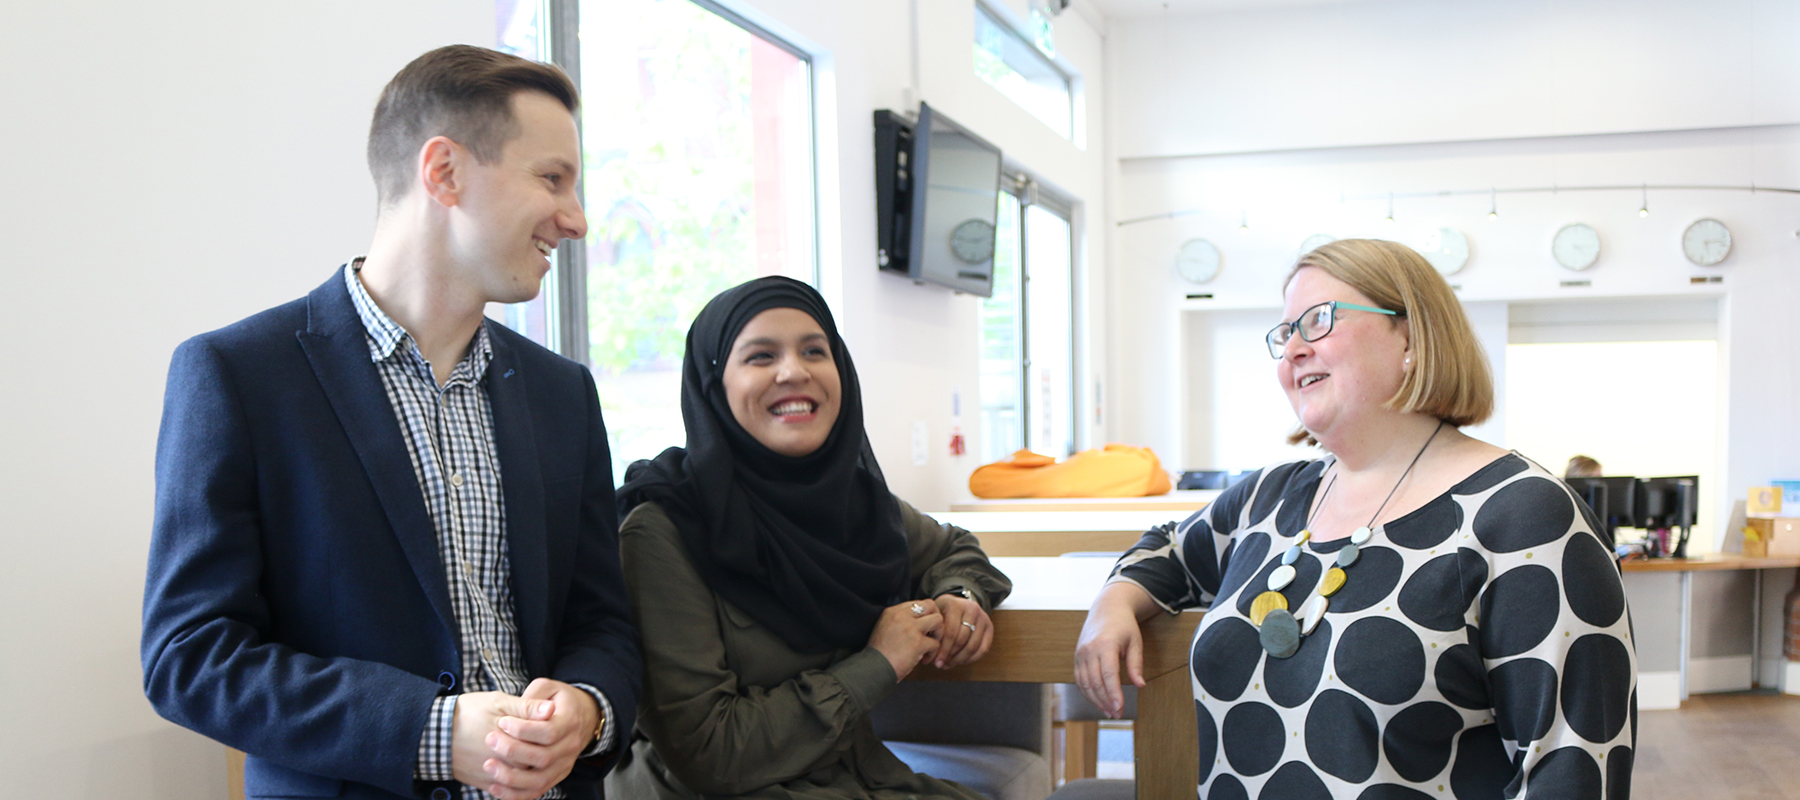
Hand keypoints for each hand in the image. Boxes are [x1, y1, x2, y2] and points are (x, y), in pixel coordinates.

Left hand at [451, 681, 597, 799]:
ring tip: (488, 766)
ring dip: (511, 777)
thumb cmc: (555, 700)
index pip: (549, 731)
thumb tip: (542, 709)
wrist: (579, 716)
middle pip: (543, 757)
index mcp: (570, 721)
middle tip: (490, 740)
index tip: (502, 721)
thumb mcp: (547, 688)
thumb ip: (535, 698)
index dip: (523, 729)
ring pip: (540, 780)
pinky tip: (495, 788)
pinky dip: (515, 794)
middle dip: (513, 751)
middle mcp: (571, 746)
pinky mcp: (556, 776)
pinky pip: (536, 791)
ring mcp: (565, 764)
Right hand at [869, 599, 943, 680]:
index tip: (922, 629)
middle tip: (931, 634)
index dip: (925, 615)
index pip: (918, 603)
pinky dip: (933, 653)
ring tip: (930, 646)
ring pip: (938, 621)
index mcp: (893, 611)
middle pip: (931, 605)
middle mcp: (902, 616)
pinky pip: (936, 643)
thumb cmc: (879, 654)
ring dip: (938, 634)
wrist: (872, 669)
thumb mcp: (884, 628)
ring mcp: (911, 628)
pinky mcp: (918, 643)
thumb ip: (899, 621)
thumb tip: (918, 621)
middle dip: (935, 619)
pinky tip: (924, 660)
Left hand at [929, 594, 992, 668]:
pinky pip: (984, 649)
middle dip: (950, 656)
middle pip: (962, 640)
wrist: (958, 603)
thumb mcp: (934, 614)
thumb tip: (928, 652)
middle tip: (941, 665)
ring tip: (949, 664)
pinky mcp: (990, 627)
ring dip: (960, 659)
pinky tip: (961, 661)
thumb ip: (932, 629)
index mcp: (955, 605)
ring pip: (973, 646)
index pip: (950, 632)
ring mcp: (983, 618)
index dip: (943, 650)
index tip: (935, 662)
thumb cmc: (942, 611)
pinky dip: (972, 658)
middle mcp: (972, 609)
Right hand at [1073, 584, 1150, 718]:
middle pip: (1095, 682)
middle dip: (1106, 701)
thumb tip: (1140, 685)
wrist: (1106, 608)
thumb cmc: (1124, 625)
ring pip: (1085, 683)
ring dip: (1096, 700)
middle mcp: (1089, 650)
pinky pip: (1079, 680)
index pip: (1108, 674)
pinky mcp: (1077, 657)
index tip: (1120, 708)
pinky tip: (1098, 701)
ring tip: (1109, 712)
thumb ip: (1136, 665)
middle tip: (1118, 714)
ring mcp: (1080, 654)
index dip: (1114, 693)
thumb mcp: (1135, 642)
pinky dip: (1087, 693)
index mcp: (1105, 644)